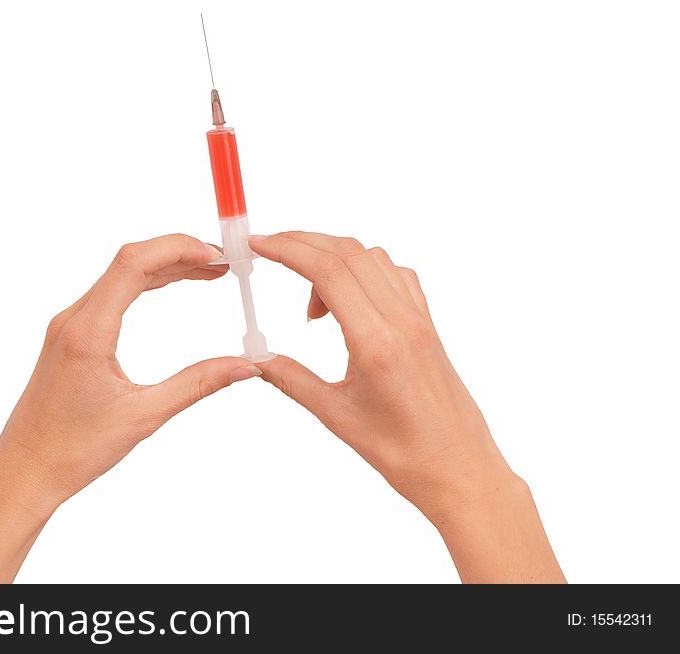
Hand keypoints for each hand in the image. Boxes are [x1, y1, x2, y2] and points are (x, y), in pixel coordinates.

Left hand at [0, 234, 260, 581]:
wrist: (23, 472)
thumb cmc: (72, 450)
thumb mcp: (144, 416)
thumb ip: (197, 384)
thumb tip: (244, 365)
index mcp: (87, 332)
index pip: (133, 263)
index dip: (178, 249)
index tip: (216, 257)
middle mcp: (73, 319)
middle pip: (130, 262)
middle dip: (179, 254)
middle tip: (224, 263)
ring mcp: (69, 326)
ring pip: (121, 276)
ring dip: (165, 267)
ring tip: (209, 272)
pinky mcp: (71, 337)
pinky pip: (112, 294)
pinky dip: (146, 284)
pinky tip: (170, 287)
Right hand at [249, 232, 564, 582]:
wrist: (460, 469)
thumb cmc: (405, 453)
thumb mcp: (337, 417)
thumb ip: (292, 380)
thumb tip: (256, 360)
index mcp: (377, 341)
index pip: (328, 271)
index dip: (288, 250)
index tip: (259, 245)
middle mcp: (401, 320)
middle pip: (348, 253)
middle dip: (303, 243)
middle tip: (270, 251)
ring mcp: (419, 319)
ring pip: (372, 259)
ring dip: (333, 259)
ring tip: (311, 306)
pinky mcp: (428, 325)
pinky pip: (395, 276)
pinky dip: (363, 271)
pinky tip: (347, 304)